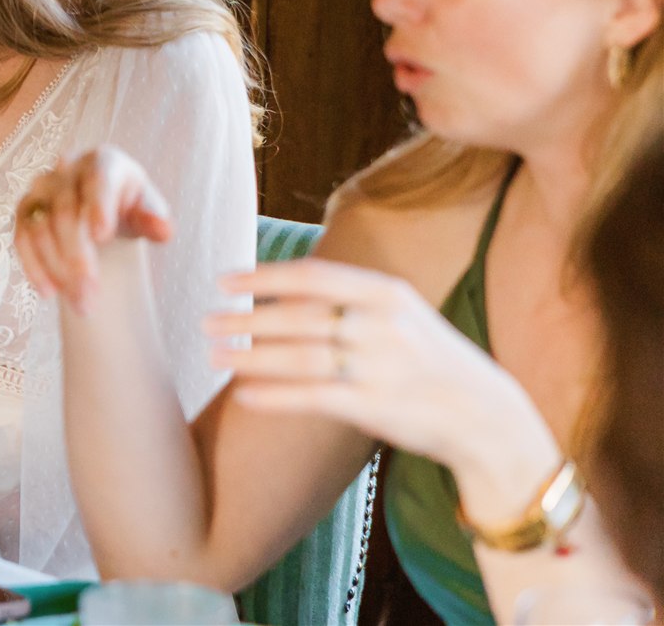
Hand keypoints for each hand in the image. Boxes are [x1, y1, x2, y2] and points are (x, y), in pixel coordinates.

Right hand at [14, 145, 174, 313]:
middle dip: (76, 256)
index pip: (97, 180)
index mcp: (102, 162)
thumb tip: (162, 229)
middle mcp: (66, 170)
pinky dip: (34, 267)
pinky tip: (50, 293)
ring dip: (57, 269)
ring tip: (81, 303)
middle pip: (64, 211)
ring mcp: (40, 190)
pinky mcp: (25, 212)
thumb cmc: (130, 208)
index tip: (103, 238)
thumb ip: (156, 219)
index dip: (98, 207)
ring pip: (39, 228)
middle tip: (92, 294)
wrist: (103, 210)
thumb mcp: (149, 211)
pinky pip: (21, 239)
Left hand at [207, 258, 556, 503]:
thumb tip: (281, 284)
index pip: (312, 276)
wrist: (487, 416)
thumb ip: (349, 296)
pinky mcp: (376, 409)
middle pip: (298, 317)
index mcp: (388, 294)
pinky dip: (273, 396)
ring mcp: (381, 368)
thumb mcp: (402, 312)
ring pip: (299, 358)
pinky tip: (243, 394)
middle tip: (206, 321)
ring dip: (249, 357)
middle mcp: (384, 327)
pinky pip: (312, 398)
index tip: (223, 280)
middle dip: (245, 319)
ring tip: (215, 355)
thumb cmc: (429, 358)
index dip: (262, 277)